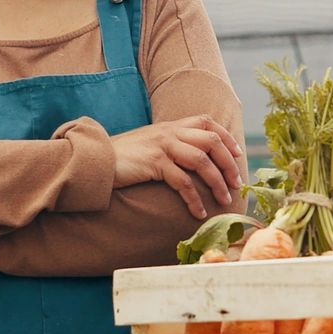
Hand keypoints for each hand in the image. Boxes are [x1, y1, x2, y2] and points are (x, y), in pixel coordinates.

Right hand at [109, 116, 243, 219]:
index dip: (226, 137)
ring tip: (225, 199)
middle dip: (229, 163)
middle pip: (211, 141)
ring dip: (217, 182)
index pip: (207, 122)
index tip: (237, 154)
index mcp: (170, 125)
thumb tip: (192, 159)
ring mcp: (162, 146)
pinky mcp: (154, 163)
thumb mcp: (149, 143)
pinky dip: (194, 199)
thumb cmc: (122, 156)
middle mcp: (169, 132)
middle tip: (236, 183)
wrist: (95, 159)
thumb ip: (169, 144)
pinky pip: (183, 182)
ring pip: (202, 161)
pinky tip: (198, 211)